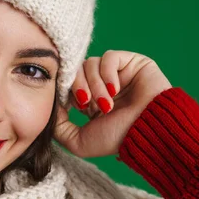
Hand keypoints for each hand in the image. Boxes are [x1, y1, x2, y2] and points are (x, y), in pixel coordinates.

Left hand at [53, 50, 172, 157]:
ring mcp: (119, 73)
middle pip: (76, 71)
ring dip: (94, 85)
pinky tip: (115, 90)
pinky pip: (108, 57)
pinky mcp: (133, 62)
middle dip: (78, 88)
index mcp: (93, 101)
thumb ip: (60, 127)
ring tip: (106, 104)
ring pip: (90, 64)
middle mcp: (105, 86)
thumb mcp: (79, 141)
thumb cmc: (118, 139)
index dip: (66, 92)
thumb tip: (50, 108)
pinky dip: (107, 74)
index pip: (69, 83)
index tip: (75, 107)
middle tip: (88, 105)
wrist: (148, 132)